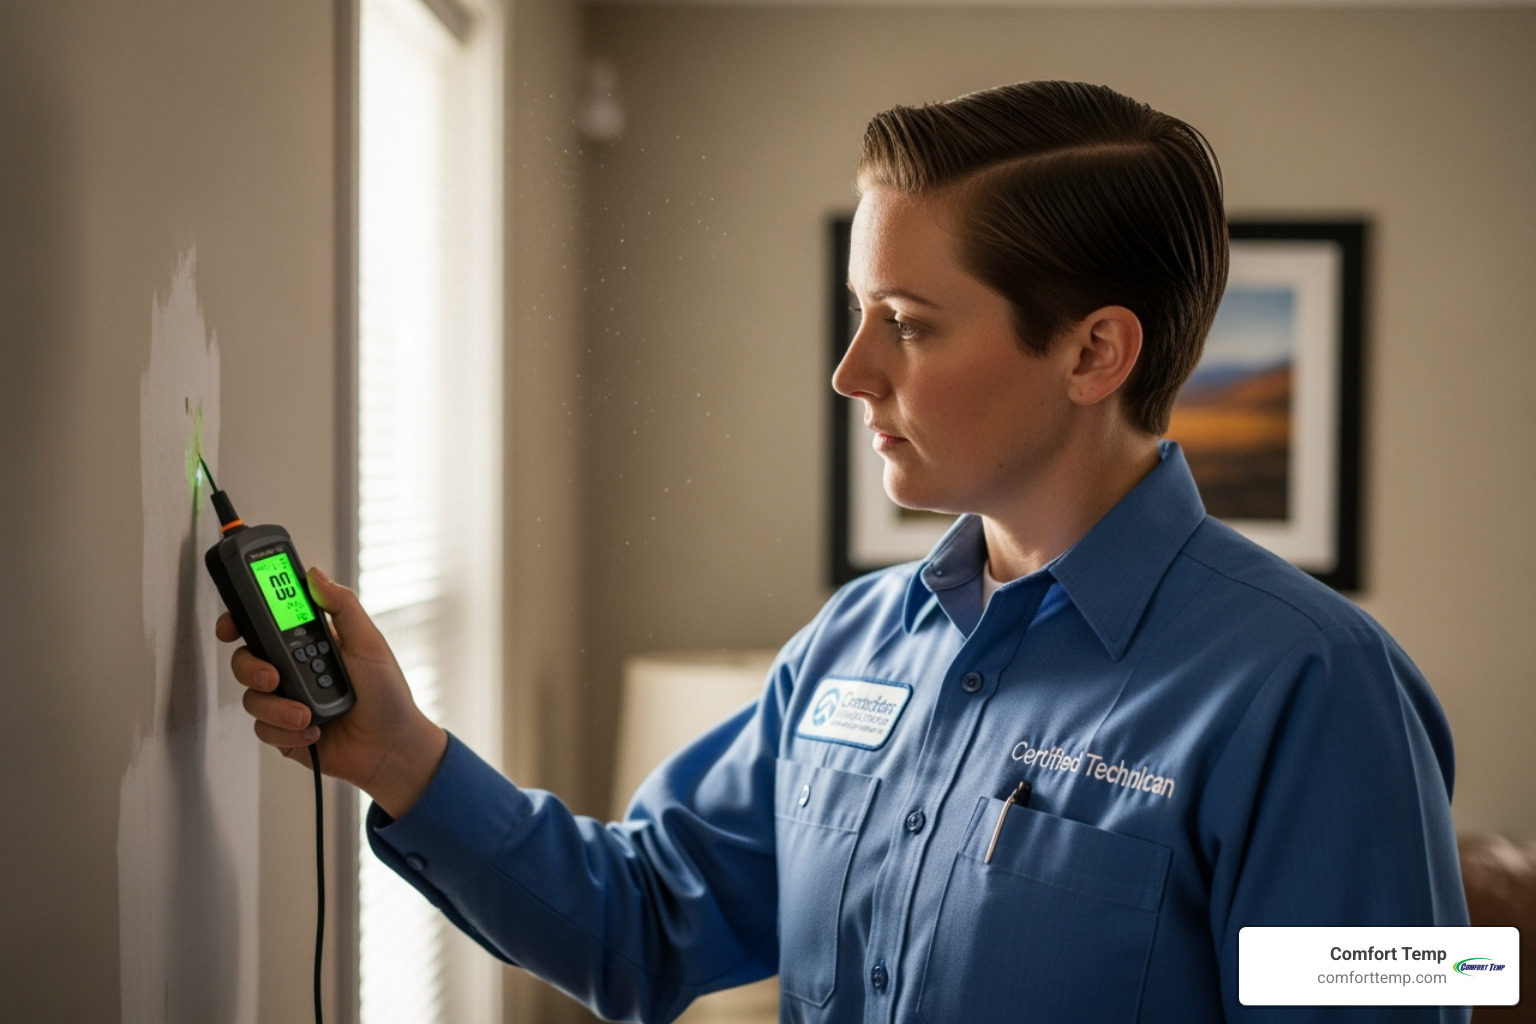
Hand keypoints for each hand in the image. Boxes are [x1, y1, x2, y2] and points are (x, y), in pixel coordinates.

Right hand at [218, 566, 448, 817]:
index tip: (231, 624)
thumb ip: (341, 606)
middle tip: (273, 676)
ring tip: (308, 715)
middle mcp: (292, 669)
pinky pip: (263, 729)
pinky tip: (314, 732)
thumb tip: (315, 574)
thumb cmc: (387, 693)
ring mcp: (285, 701)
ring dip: (278, 707)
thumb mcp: (368, 642)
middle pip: (246, 659)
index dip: (239, 620)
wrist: (391, 746)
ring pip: (252, 697)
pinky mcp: (283, 731)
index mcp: (309, 642)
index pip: (264, 624)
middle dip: (251, 667)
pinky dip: (288, 731)